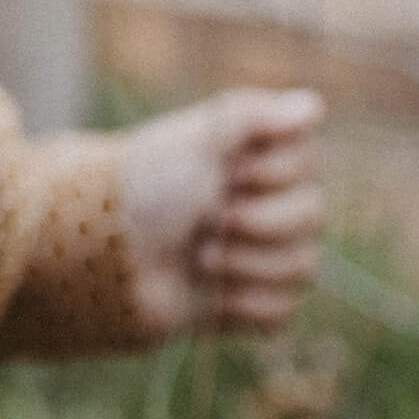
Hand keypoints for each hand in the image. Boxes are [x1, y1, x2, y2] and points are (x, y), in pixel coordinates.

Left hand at [117, 88, 323, 336]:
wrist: (105, 258)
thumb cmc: (145, 188)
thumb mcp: (195, 140)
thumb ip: (253, 116)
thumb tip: (314, 106)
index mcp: (251, 159)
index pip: (307, 161)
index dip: (270, 172)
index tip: (227, 172)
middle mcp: (262, 203)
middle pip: (313, 215)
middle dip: (259, 220)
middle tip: (209, 218)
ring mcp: (257, 256)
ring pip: (304, 266)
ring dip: (247, 263)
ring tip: (201, 256)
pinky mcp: (247, 304)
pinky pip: (284, 312)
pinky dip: (245, 303)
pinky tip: (211, 293)